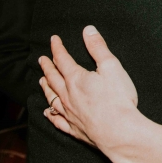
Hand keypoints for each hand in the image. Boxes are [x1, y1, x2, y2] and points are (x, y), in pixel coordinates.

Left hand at [38, 26, 138, 155]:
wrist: (119, 132)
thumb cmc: (118, 99)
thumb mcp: (111, 66)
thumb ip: (98, 48)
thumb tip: (88, 30)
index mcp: (76, 78)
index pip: (63, 59)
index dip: (57, 48)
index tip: (54, 40)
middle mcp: (68, 95)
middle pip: (53, 78)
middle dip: (47, 67)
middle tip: (42, 60)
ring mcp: (69, 113)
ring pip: (51, 98)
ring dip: (46, 87)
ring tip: (42, 81)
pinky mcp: (74, 129)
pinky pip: (57, 120)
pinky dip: (50, 115)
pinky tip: (47, 113)